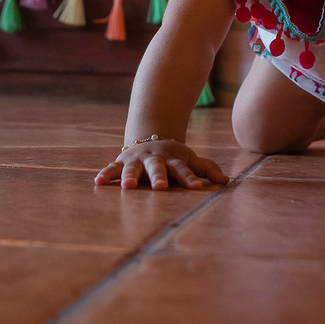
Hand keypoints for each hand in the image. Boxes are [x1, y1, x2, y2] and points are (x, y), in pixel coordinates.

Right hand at [95, 138, 228, 189]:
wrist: (151, 136)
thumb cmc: (174, 156)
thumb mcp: (191, 159)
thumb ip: (207, 169)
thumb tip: (226, 180)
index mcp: (172, 159)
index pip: (183, 169)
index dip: (189, 178)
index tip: (197, 187)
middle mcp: (154, 159)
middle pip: (157, 167)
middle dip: (158, 177)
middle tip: (160, 187)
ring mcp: (137, 160)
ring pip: (133, 168)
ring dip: (130, 177)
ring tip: (128, 187)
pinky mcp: (122, 162)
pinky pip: (112, 168)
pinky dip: (106, 174)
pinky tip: (98, 182)